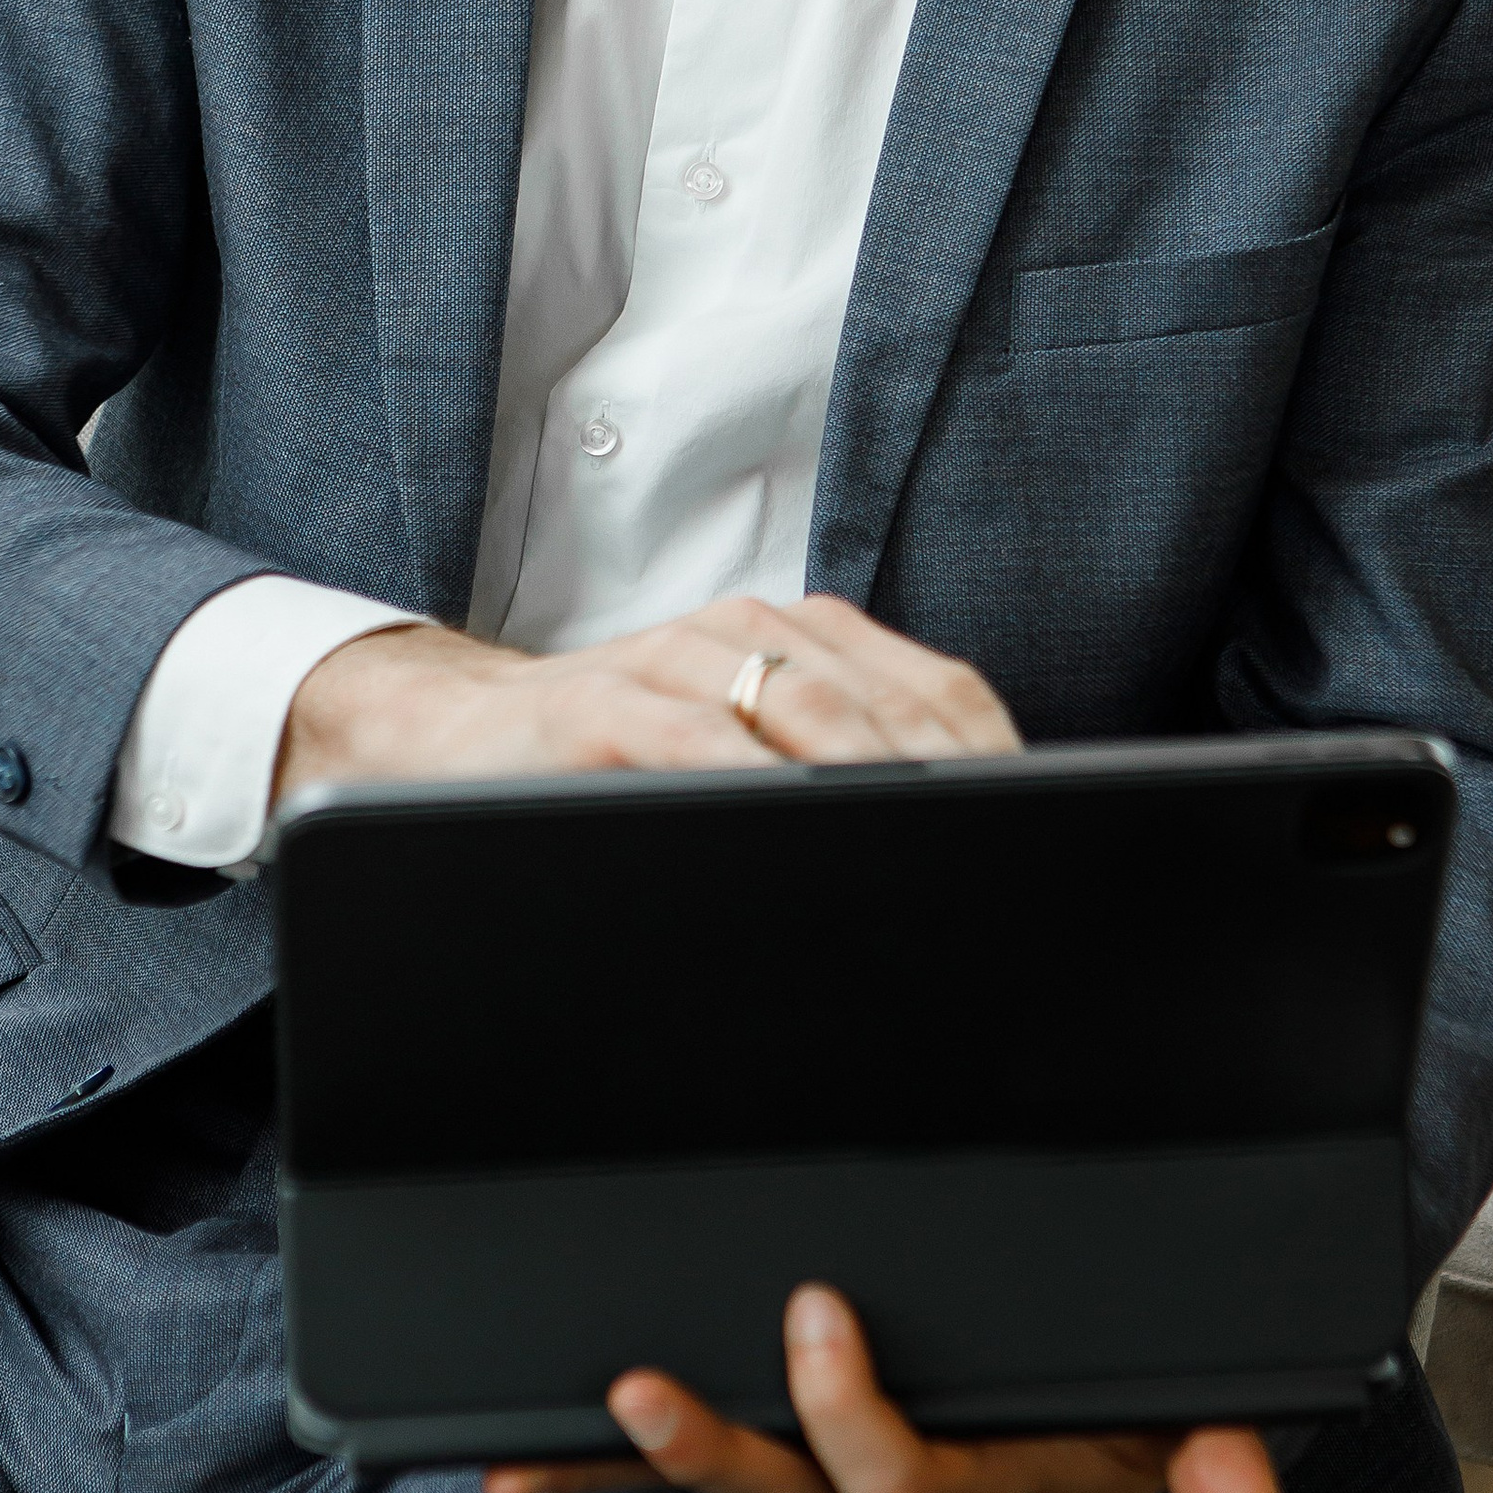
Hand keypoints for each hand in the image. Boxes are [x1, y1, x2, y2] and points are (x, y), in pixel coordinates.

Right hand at [272, 590, 1017, 805]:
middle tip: (997, 859)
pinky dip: (753, 780)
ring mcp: (671, 663)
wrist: (451, 741)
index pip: (934, 691)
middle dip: (951, 783)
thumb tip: (952, 856)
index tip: (1041, 830)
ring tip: (926, 842)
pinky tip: (796, 824)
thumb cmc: (609, 765)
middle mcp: (743, 634)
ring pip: (805, 708)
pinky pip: (694, 739)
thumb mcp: (733, 759)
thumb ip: (827, 778)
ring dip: (874, 776)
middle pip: (887, 703)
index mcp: (795, 641)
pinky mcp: (601, 707)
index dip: (994, 760)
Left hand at [485, 1285, 1282, 1492]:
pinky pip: (684, 1462)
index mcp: (981, 1473)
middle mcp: (891, 1480)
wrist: (1113, 1405)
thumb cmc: (1138, 1390)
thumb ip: (1213, 1445)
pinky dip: (594, 1466)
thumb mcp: (1185, 1406)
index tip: (815, 1317)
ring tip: (536, 1451)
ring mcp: (828, 1464)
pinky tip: (511, 1462)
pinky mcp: (781, 1438)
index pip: (900, 1479)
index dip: (848, 1418)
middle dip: (711, 1451)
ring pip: (728, 1482)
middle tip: (643, 1390)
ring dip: (630, 1469)